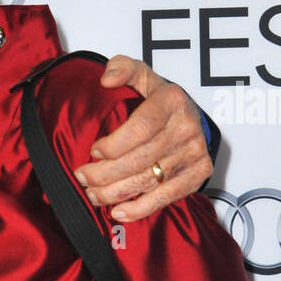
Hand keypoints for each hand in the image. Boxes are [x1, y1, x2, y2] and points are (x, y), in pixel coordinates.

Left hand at [73, 56, 212, 221]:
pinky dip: (139, 209)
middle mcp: (187, 128)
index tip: (92, 151)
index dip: (113, 145)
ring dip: (115, 193)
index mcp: (172, 101)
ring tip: (93, 195)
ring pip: (148, 181)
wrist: (191, 117)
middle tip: (82, 176)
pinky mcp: (198, 175)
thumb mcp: (141, 75)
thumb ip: (122, 68)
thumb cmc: (159, 100)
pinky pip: (166, 197)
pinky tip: (118, 212)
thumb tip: (107, 79)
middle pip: (140, 160)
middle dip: (104, 173)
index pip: (140, 128)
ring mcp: (194, 153)